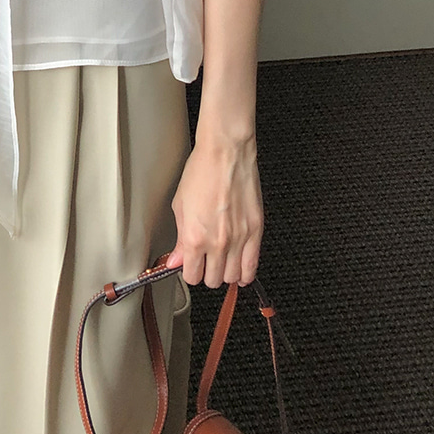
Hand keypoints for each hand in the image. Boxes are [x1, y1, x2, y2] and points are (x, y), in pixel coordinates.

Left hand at [166, 132, 263, 287]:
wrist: (226, 154)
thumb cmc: (202, 172)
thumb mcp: (180, 205)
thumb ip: (180, 239)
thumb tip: (176, 260)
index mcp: (195, 237)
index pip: (192, 276)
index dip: (190, 271)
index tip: (190, 264)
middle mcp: (218, 243)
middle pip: (213, 280)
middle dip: (207, 272)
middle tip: (205, 260)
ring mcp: (240, 239)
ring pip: (233, 278)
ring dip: (225, 272)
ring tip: (221, 261)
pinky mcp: (256, 232)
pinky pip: (252, 267)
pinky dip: (245, 273)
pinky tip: (240, 270)